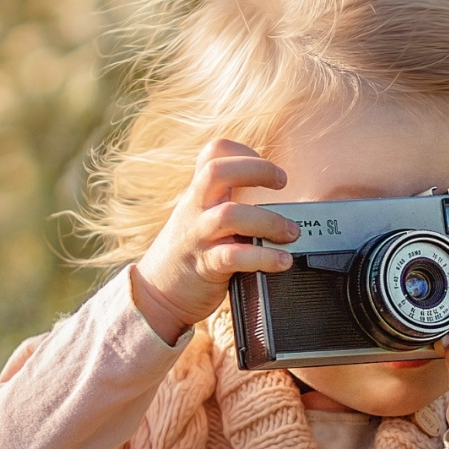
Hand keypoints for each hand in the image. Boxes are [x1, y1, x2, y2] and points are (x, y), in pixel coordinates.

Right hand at [130, 139, 297, 344]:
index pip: (213, 153)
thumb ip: (228, 204)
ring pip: (230, 215)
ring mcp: (198, 237)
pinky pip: (235, 256)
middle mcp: (195, 210)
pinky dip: (264, 258)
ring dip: (268, 221)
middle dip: (256, 170)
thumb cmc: (191, 255)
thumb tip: (282, 205)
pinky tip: (282, 261)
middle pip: (217, 171)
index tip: (266, 171)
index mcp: (198, 195)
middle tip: (282, 183)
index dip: (243, 152)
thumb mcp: (202, 219)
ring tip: (291, 233)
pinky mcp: (205, 267)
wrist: (157, 296)